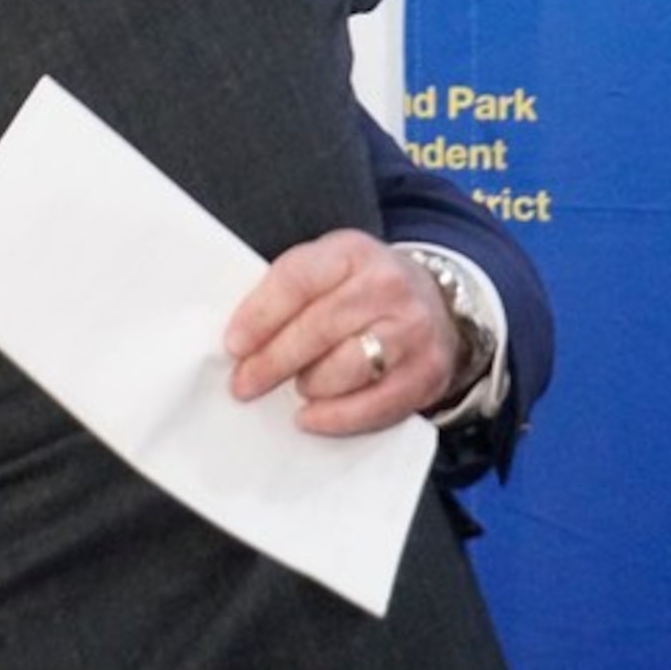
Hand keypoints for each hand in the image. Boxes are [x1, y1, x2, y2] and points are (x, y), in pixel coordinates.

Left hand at [222, 230, 458, 435]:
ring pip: (347, 367)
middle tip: (243, 383)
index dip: (260, 315)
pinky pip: (374, 405)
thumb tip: (240, 341)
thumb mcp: (330, 270)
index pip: (298, 280)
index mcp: (353, 251)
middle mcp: (388, 285)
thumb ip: (289, 293)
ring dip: (309, 384)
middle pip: (318, 328)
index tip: (233, 345)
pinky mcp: (427, 373)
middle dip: (273, 361)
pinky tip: (311, 417)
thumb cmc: (363, 291)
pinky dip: (336, 417)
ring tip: (296, 387)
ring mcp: (413, 330)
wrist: (437, 306)